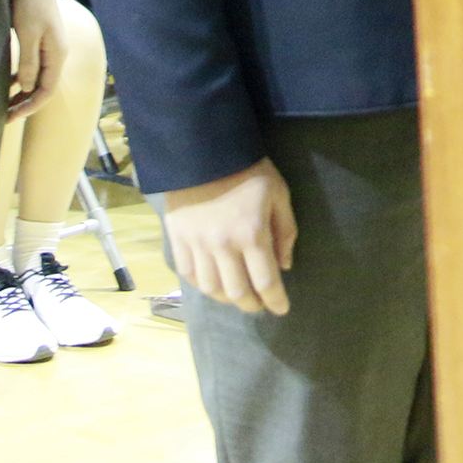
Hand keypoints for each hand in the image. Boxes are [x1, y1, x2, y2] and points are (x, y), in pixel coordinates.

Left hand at [5, 0, 64, 121]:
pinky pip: (33, 69)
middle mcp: (57, 56)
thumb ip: (28, 63)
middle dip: (25, 104)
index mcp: (57, 55)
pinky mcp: (41, 44)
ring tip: (3, 105)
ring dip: (22, 94)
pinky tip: (7, 85)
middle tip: (3, 117)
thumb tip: (26, 88)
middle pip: (43, 88)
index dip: (30, 107)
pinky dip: (21, 80)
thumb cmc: (30, 8)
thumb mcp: (28, 35)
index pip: (47, 91)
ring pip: (37, 80)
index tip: (11, 118)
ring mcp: (50, 50)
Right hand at [164, 159, 297, 316]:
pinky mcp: (177, 240)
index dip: (275, 300)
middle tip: (260, 305)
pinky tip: (214, 284)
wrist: (205, 152)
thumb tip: (285, 265)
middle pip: (237, 292)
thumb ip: (285, 231)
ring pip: (211, 289)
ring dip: (226, 299)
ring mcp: (197, 245)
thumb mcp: (279, 194)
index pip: (265, 281)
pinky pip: (188, 275)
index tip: (281, 310)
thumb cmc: (250, 171)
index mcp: (252, 234)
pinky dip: (202, 286)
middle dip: (251, 304)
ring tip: (238, 297)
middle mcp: (223, 245)